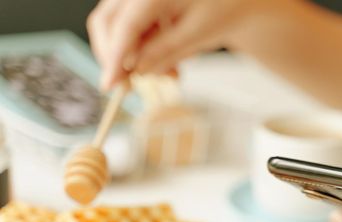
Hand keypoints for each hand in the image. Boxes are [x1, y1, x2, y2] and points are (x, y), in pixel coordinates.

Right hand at [87, 0, 275, 89]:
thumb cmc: (224, 8)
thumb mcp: (198, 34)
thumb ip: (164, 51)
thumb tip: (137, 70)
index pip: (126, 25)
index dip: (115, 57)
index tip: (109, 85)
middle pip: (108, 20)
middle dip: (116, 57)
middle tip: (131, 85)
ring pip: (115, 24)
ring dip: (134, 55)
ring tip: (170, 74)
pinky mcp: (140, 0)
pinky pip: (129, 23)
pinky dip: (143, 45)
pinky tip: (169, 60)